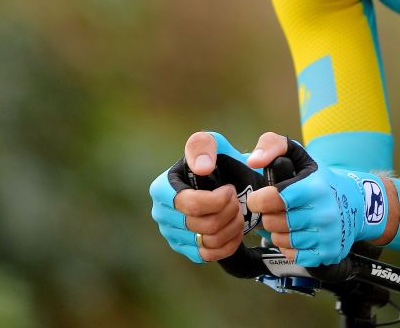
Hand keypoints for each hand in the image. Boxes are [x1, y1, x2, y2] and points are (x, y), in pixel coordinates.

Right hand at [149, 131, 264, 262]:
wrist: (227, 181)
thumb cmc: (217, 161)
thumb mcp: (213, 143)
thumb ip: (204, 146)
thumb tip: (202, 168)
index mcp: (162, 188)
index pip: (189, 204)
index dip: (216, 201)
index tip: (229, 189)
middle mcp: (161, 213)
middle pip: (201, 225)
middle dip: (228, 212)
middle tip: (237, 200)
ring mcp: (171, 233)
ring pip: (207, 241)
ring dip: (232, 227)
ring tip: (238, 212)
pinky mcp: (184, 248)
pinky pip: (208, 255)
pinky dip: (229, 243)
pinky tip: (235, 229)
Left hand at [247, 133, 388, 266]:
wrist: (358, 204)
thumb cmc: (322, 180)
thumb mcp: (301, 155)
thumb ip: (273, 146)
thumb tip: (253, 161)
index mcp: (314, 188)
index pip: (272, 199)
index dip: (259, 200)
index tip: (260, 198)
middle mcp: (323, 213)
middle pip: (273, 222)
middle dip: (270, 215)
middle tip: (279, 209)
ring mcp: (327, 236)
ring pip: (280, 241)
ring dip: (279, 231)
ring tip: (290, 220)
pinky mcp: (328, 253)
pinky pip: (292, 255)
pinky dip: (291, 246)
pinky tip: (300, 233)